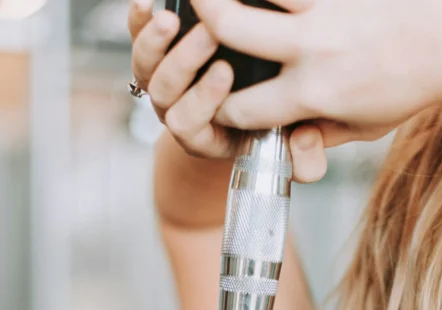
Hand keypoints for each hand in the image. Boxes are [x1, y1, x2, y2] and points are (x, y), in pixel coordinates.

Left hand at [128, 0, 328, 181]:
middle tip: (210, 34)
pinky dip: (139, 19)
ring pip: (146, 65)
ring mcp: (162, 83)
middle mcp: (177, 111)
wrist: (245, 114)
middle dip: (185, 61)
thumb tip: (305, 138)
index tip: (226, 73)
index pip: (189, 123)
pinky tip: (149, 1)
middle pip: (164, 90)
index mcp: (202, 137)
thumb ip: (305, 161)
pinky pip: (136, 36)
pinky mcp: (154, 55)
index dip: (203, 99)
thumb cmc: (268, 128)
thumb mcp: (289, 151)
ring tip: (175, 18)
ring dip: (158, 40)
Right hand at [190, 0, 441, 147]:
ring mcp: (327, 7)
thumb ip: (320, 134)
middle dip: (199, 15)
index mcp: (313, 92)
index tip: (214, 98)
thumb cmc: (411, 85)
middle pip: (229, 24)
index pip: (241, 104)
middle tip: (184, 6)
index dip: (218, 107)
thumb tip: (285, 144)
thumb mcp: (366, 127)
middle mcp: (312, 47)